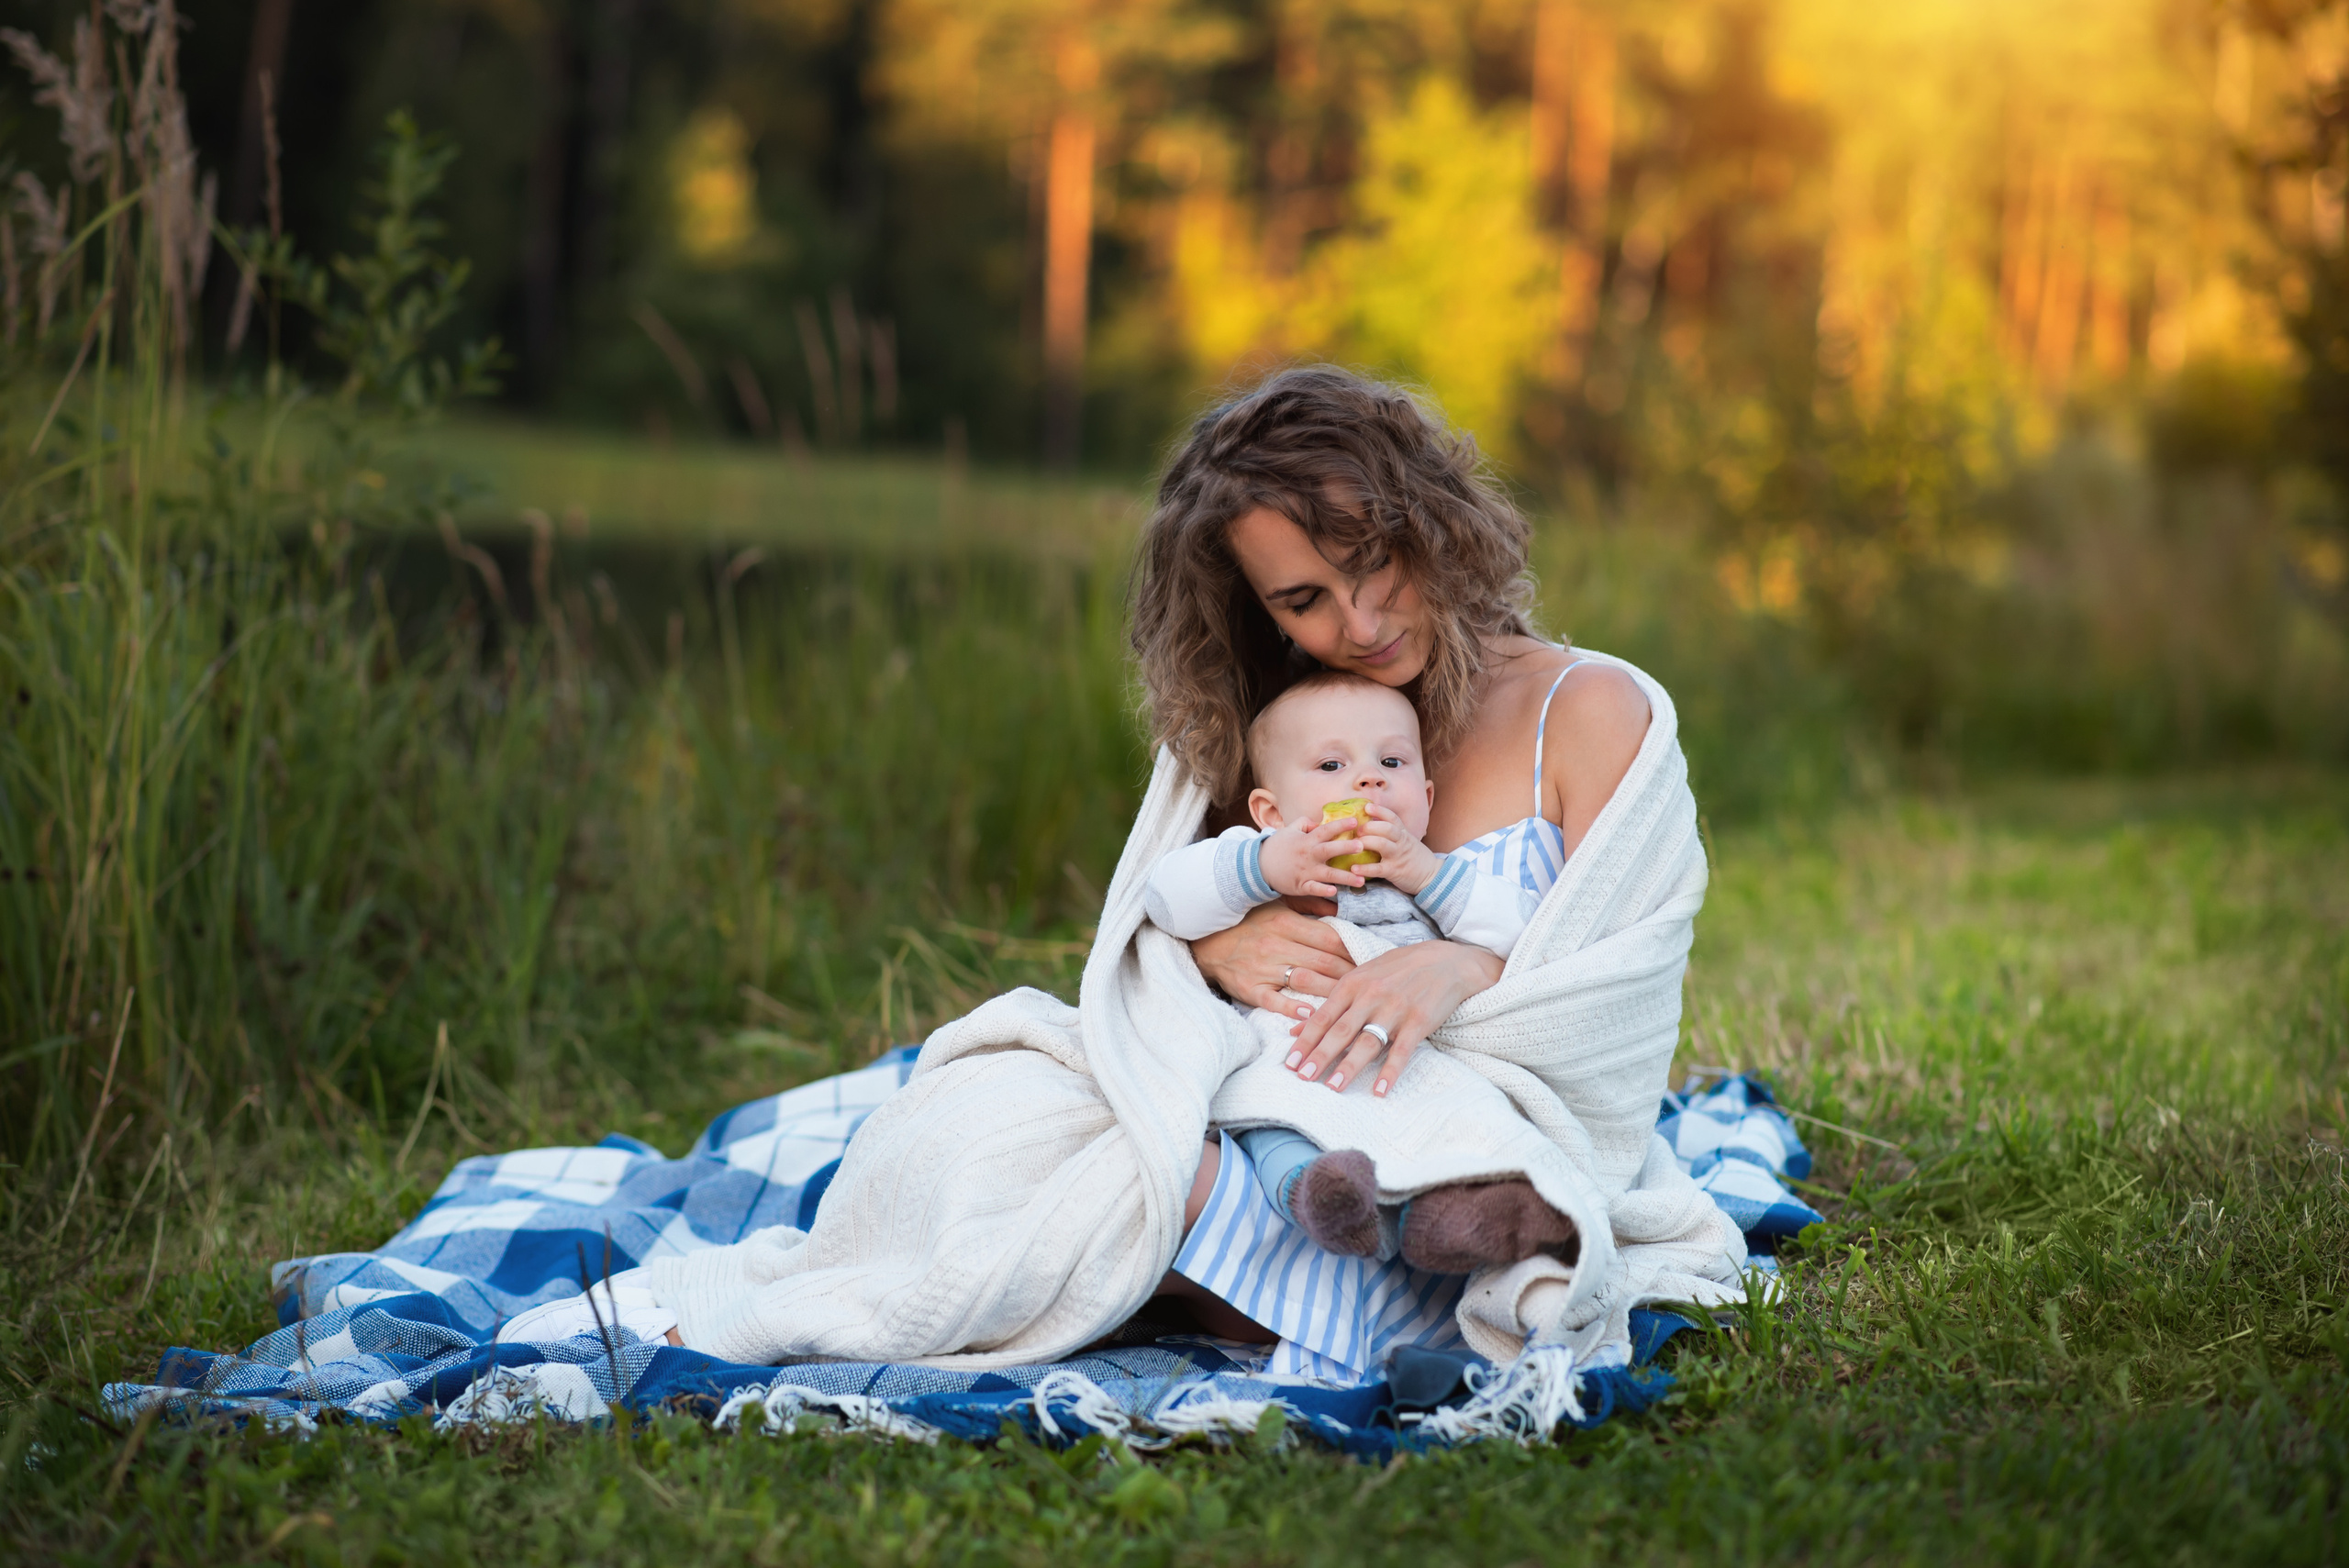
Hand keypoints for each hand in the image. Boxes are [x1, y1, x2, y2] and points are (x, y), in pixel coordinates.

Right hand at [1190, 901, 1355, 1014]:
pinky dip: (1291, 1009)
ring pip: (1305, 981)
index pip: (1330, 938)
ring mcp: (1262, 968)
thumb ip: (1308, 905)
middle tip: (1370, 984)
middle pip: (1324, 962)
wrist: (1205, 941)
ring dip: (1332, 992)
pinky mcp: (1249, 988)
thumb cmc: (1247, 922)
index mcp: (1285, 923)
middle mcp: (1275, 945)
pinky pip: (1273, 1000)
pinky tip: (1310, 1015)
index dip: (1353, 950)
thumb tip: (1340, 906)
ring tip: (1352, 1001)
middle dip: (1350, 974)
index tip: (1370, 959)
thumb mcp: (1276, 905)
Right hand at [1257, 814, 1372, 899]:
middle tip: (1362, 846)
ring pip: (1328, 874)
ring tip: (1361, 879)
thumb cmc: (1276, 847)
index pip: (1326, 830)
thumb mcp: (1288, 830)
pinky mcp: (1300, 885)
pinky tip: (1334, 891)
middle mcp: (1308, 855)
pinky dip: (1323, 890)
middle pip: (1330, 850)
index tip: (1356, 821)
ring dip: (1345, 877)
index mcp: (1307, 840)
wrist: (1258, 865)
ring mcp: (1305, 871)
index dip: (1341, 825)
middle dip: (1346, 848)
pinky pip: (1313, 888)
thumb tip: (1319, 822)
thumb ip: (1305, 824)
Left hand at [1286, 940, 1503, 1096]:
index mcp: (1353, 984)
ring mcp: (1396, 1009)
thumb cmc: (1398, 969)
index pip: (1323, 1017)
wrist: (1446, 961)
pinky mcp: (1419, 1022)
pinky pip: (1402, 1051)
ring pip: (1368, 1042)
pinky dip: (1390, 1071)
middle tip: (1304, 1077)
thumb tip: (1296, 1029)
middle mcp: (1372, 996)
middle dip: (1321, 1055)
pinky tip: (1379, 1090)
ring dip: (1350, 1066)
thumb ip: (1331, 1003)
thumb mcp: (1361, 977)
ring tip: (1333, 1086)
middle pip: (1341, 1031)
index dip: (1306, 1041)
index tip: (1290, 1064)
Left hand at [1348, 800, 1441, 895]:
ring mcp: (1397, 856)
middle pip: (1387, 828)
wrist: (1432, 876)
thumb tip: (1371, 823)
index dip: (1380, 810)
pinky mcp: (1394, 871)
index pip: (1392, 818)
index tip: (1367, 806)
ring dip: (1366, 842)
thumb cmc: (1415, 858)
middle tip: (1357, 830)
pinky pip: (1378, 869)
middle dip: (1370, 826)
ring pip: (1382, 844)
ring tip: (1353, 845)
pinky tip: (1354, 869)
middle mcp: (1401, 842)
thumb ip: (1393, 833)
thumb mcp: (1407, 841)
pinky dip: (1365, 869)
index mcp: (1403, 834)